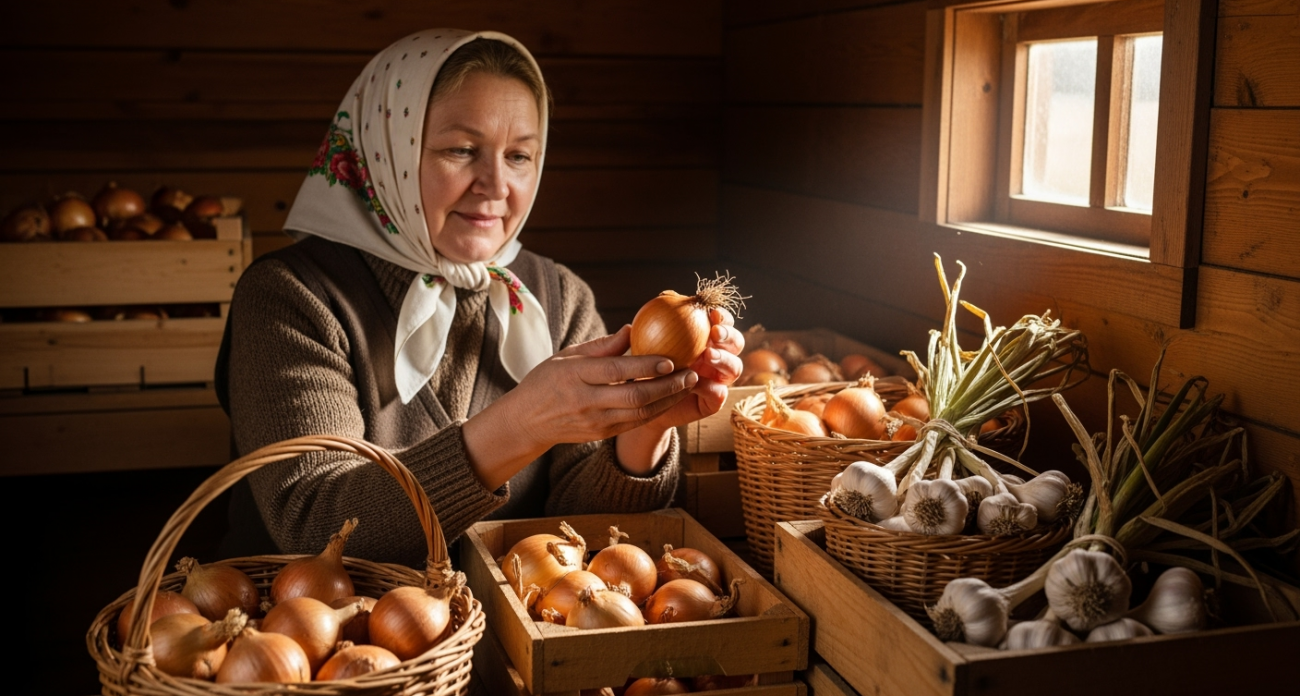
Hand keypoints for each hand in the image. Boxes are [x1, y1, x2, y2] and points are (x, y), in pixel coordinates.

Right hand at [463, 325, 697, 488]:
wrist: (526, 421)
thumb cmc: (548, 380)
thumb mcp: (567, 355)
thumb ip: (602, 346)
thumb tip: (632, 329)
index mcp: (575, 375)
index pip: (616, 371)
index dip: (646, 366)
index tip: (671, 359)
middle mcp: (586, 401)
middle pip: (634, 396)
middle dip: (667, 386)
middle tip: (690, 373)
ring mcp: (595, 421)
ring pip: (639, 414)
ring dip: (668, 400)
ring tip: (688, 385)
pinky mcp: (601, 434)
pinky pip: (634, 423)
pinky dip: (656, 411)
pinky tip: (671, 399)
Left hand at [641, 307, 744, 430]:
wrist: (642, 400)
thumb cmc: (646, 364)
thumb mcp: (647, 340)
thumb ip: (658, 320)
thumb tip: (664, 296)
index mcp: (708, 339)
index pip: (723, 323)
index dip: (723, 317)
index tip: (712, 313)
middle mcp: (719, 357)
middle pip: (737, 343)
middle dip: (730, 335)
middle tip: (715, 332)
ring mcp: (719, 379)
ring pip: (734, 368)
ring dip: (724, 359)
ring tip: (708, 355)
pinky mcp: (715, 401)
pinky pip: (719, 393)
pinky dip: (710, 387)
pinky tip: (697, 382)